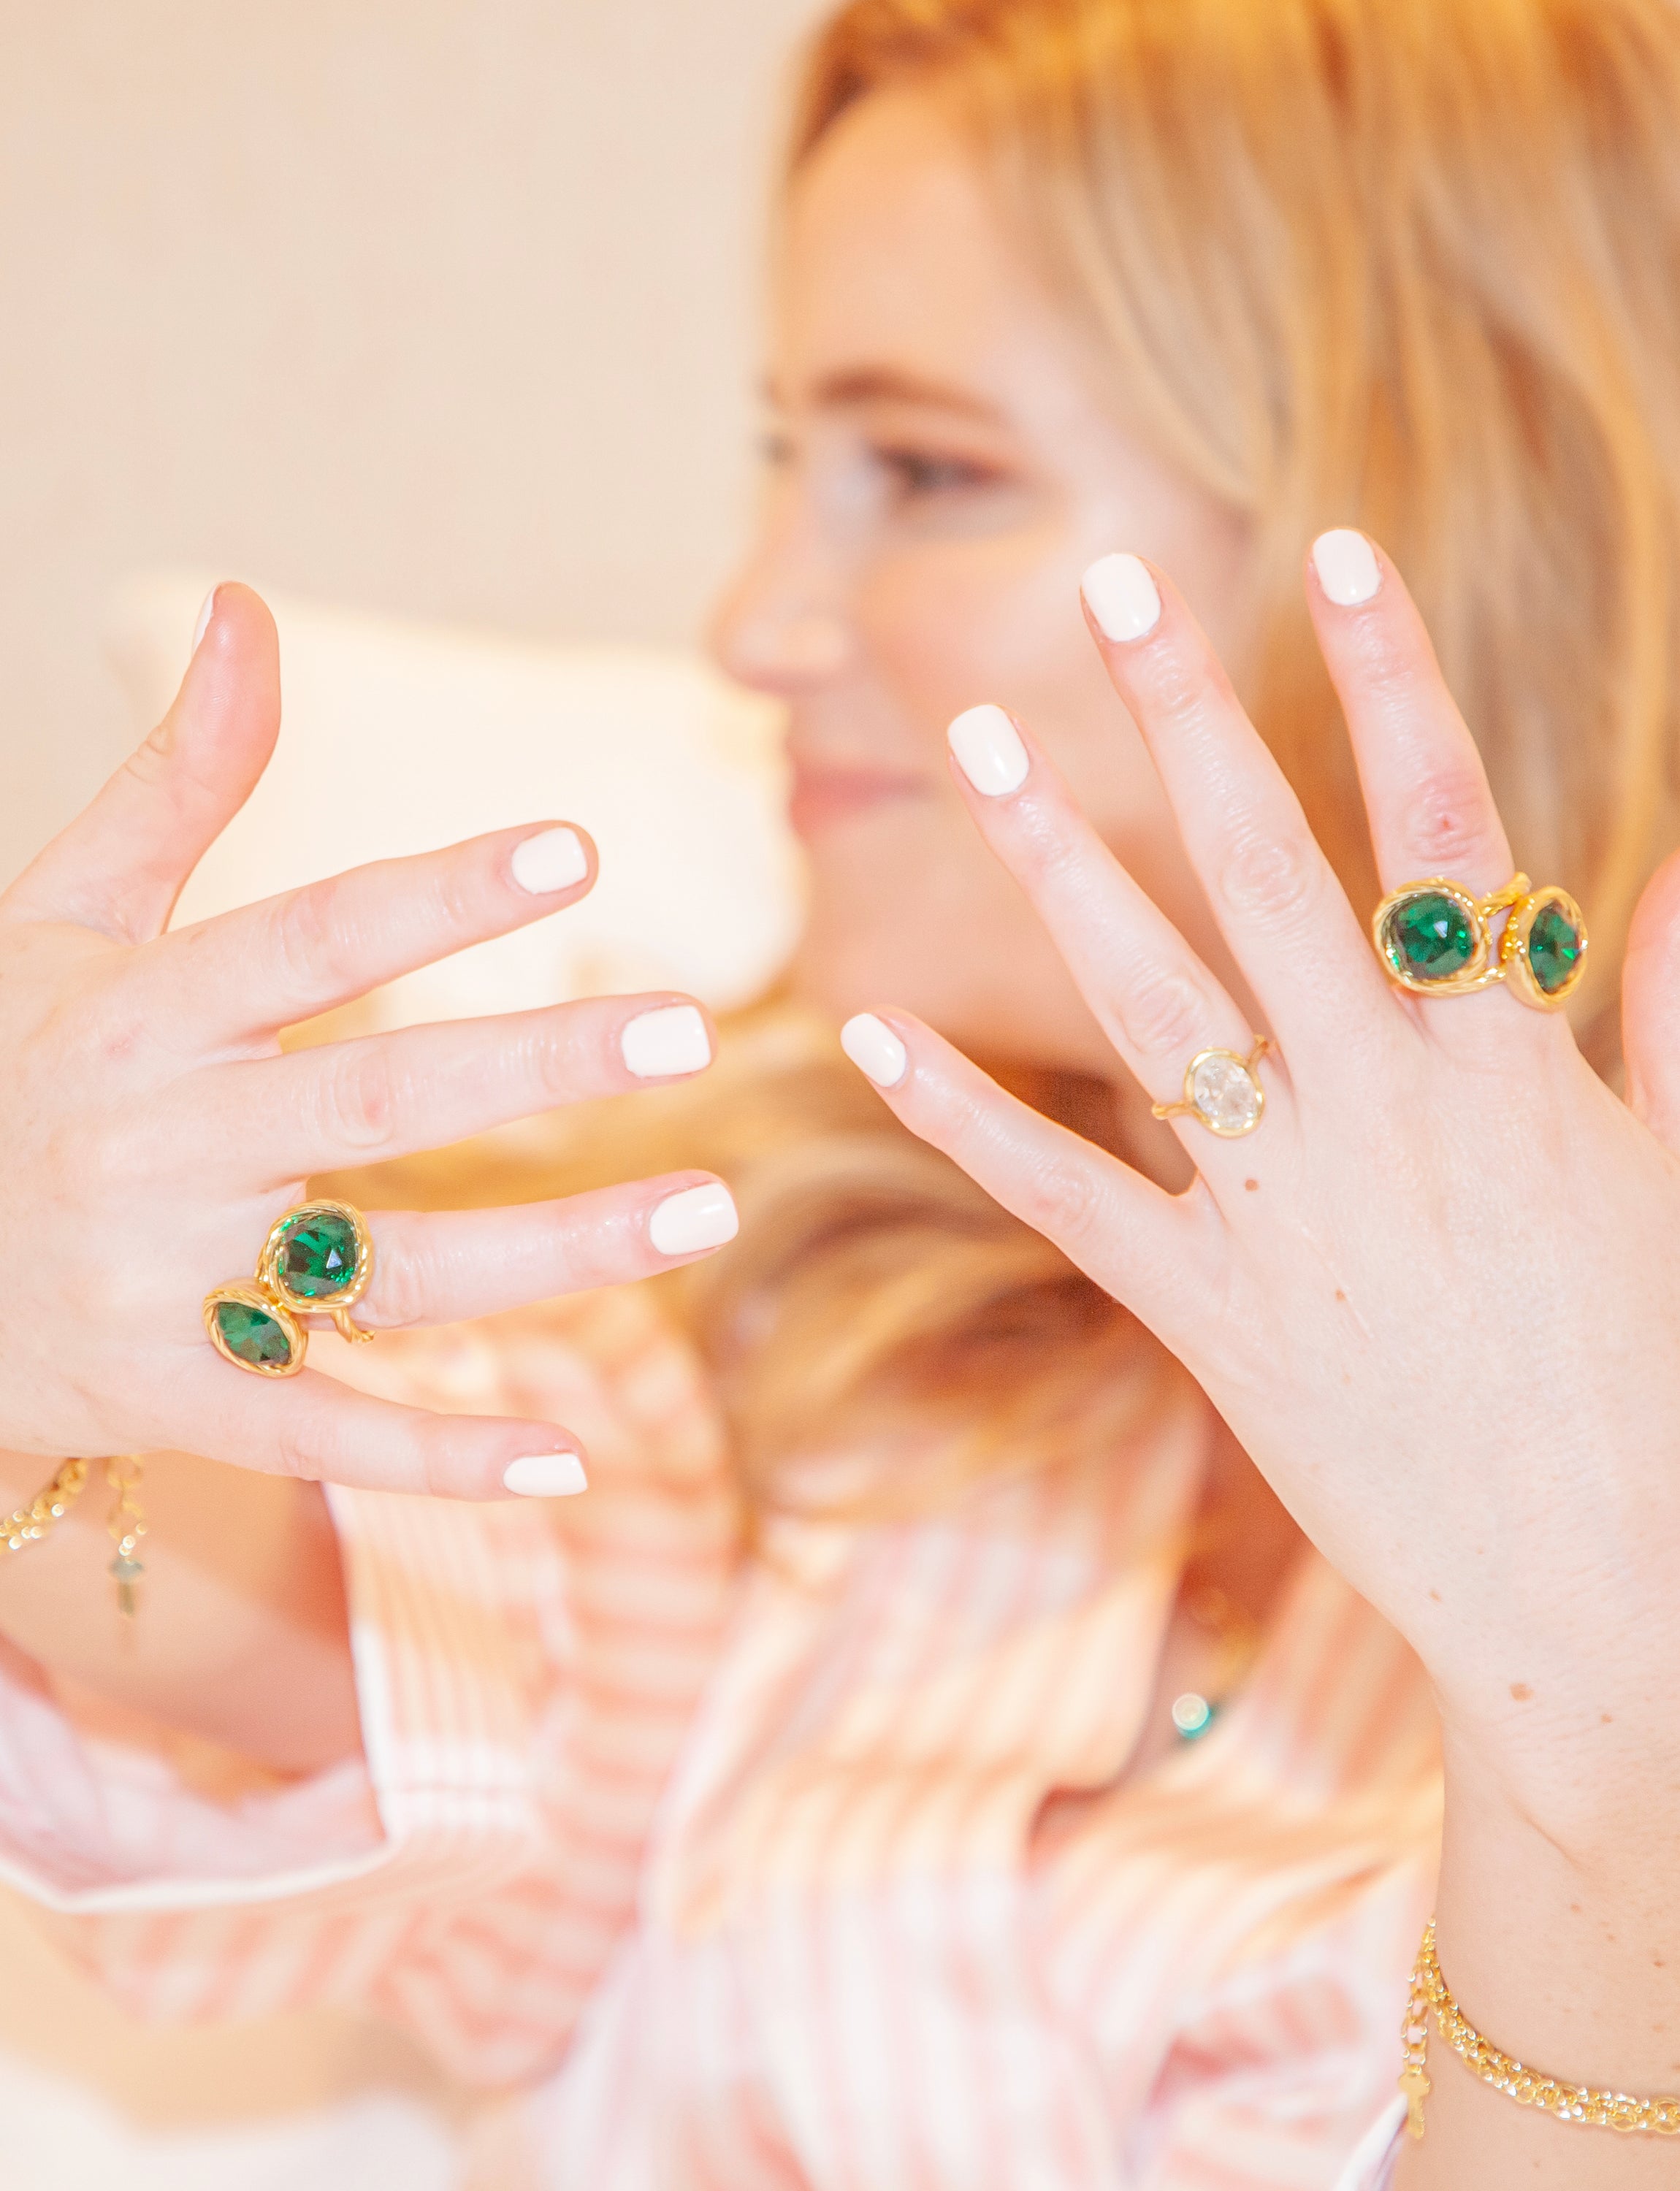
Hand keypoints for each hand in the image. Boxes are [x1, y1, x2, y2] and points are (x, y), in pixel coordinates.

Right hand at [0, 585, 735, 1497]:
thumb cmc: (1, 1066)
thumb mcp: (62, 918)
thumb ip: (176, 777)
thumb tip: (246, 608)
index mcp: (140, 1014)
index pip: (309, 939)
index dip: (439, 893)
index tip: (573, 847)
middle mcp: (158, 1146)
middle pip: (376, 1101)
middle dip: (538, 1064)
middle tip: (691, 1029)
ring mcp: (160, 1285)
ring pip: (385, 1269)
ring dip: (553, 1248)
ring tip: (703, 1207)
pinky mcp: (168, 1398)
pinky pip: (317, 1430)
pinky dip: (436, 1455)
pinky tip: (565, 1457)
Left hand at [844, 539, 1679, 2143]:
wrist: (1602, 1608)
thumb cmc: (1666, 1391)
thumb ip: (1673, 1018)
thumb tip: (1667, 869)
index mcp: (1513, 1069)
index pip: (1445, 824)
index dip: (1392, 676)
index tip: (1337, 554)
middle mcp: (1384, 1114)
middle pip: (1269, 872)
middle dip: (1191, 714)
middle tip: (1112, 584)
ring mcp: (1283, 1213)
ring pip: (1148, 998)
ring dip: (1056, 862)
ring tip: (980, 737)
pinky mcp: (1205, 1314)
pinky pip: (1063, 1192)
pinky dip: (962, 1110)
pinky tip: (869, 1024)